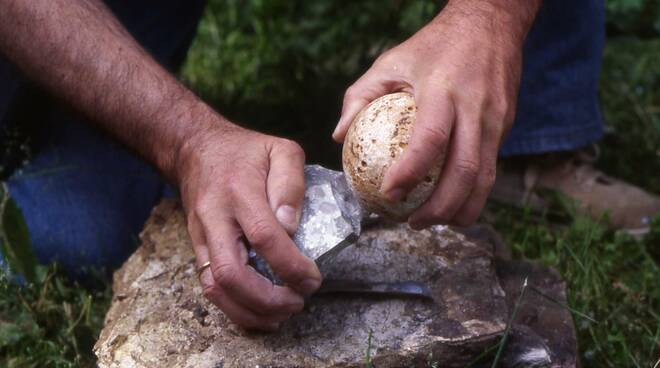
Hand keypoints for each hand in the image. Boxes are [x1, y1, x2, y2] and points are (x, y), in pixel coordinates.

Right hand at [176, 121, 321, 329]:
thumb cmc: (244, 151)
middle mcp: (215, 218)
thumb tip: (291, 226)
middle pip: (232, 273)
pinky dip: (235, 308)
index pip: (263, 237)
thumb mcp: (280, 150)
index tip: (313, 277)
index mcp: (239, 192)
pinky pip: (210, 287)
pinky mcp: (197, 248)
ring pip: (216, 288)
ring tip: (282, 314)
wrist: (195, 150)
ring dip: (250, 311)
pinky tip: (261, 313)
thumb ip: (291, 183)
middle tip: (298, 302)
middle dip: (268, 299)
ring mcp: (201, 236)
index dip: (290, 265)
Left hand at [333, 2, 535, 227]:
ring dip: (461, 210)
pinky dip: (472, 194)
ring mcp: (495, 121)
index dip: (410, 172)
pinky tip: (451, 204)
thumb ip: (360, 96)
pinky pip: (491, 169)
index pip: (430, 139)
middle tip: (413, 223)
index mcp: (442, 90)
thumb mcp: (390, 61)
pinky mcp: (504, 128)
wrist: (490, 25)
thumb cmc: (433, 45)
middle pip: (464, 172)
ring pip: (485, 179)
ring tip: (433, 222)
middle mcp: (474, 109)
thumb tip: (339, 136)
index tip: (389, 194)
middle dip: (439, 208)